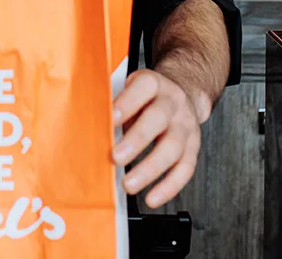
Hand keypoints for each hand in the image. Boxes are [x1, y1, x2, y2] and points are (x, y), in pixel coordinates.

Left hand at [112, 69, 202, 208]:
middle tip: (117, 157)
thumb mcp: (130, 89)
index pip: (144, 87)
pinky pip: (185, 168)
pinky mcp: (193, 147)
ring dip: (150, 169)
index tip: (111, 118)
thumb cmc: (147, 96)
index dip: (128, 102)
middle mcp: (173, 103)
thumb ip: (114, 104)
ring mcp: (185, 126)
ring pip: (173, 148)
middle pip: (158, 119)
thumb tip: (88, 126)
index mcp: (153, 84)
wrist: (184, 92)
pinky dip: (169, 186)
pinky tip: (152, 197)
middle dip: (137, 140)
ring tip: (129, 184)